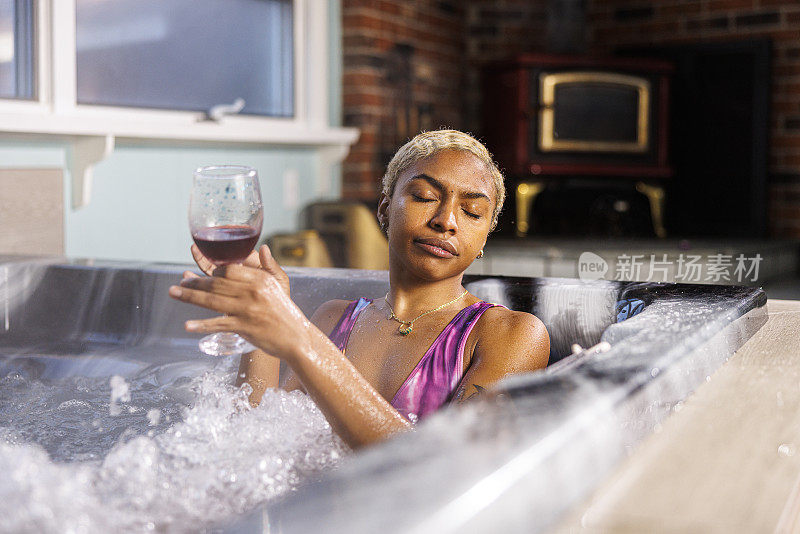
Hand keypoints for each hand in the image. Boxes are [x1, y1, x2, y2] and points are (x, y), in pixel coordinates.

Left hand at [170, 247, 305, 359]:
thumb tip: (262, 248)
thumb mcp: (280, 285)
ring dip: (190, 297)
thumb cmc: (285, 311)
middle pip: (216, 284)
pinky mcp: (244, 327)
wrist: (296, 337)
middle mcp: (252, 291)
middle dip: (194, 283)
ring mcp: (247, 309)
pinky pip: (218, 324)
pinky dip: (202, 325)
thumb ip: (269, 266)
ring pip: (212, 301)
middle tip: (178, 283)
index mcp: (260, 279)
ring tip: (173, 293)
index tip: (198, 271)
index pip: (228, 269)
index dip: (210, 270)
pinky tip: (188, 325)